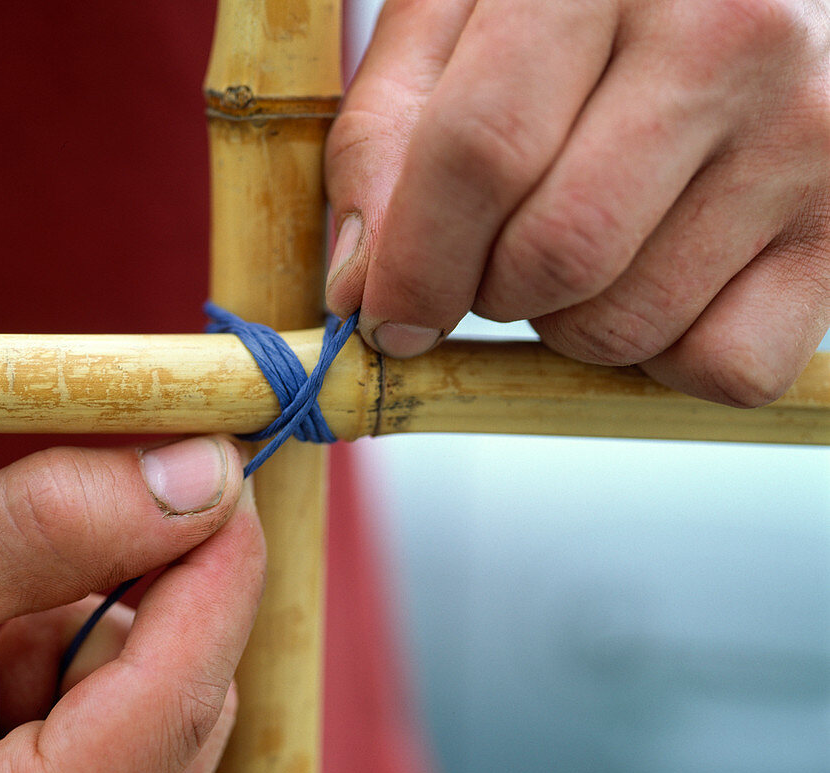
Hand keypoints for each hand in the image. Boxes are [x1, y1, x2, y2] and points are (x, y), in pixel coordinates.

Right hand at [0, 436, 263, 772]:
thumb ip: (45, 525)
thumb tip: (203, 474)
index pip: (182, 690)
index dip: (222, 559)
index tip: (222, 453)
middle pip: (195, 684)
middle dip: (159, 572)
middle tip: (108, 491)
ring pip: (175, 678)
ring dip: (110, 609)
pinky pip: (145, 688)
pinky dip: (94, 635)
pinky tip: (15, 650)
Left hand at [326, 0, 829, 406]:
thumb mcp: (457, 16)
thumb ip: (386, 133)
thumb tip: (359, 286)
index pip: (480, 151)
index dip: (413, 264)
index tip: (386, 317)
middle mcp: (730, 36)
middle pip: (554, 255)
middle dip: (488, 292)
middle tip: (492, 256)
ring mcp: (809, 131)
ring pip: (628, 324)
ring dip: (566, 323)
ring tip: (583, 242)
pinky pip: (725, 367)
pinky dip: (664, 357)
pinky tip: (657, 277)